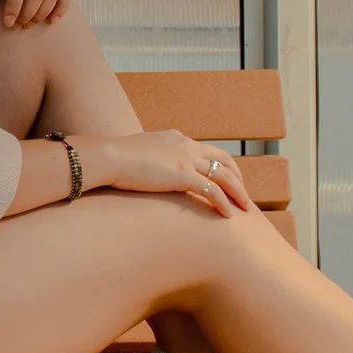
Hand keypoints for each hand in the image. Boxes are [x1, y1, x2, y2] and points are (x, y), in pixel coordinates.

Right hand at [75, 130, 255, 217]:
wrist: (107, 156)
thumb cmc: (114, 158)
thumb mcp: (137, 151)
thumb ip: (150, 157)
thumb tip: (147, 167)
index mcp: (176, 138)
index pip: (208, 150)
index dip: (222, 165)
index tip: (228, 180)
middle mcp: (186, 145)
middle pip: (225, 160)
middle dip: (238, 178)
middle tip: (243, 196)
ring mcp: (185, 159)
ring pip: (224, 175)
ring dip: (238, 193)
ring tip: (245, 208)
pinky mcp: (182, 175)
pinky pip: (212, 190)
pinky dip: (223, 202)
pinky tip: (227, 215)